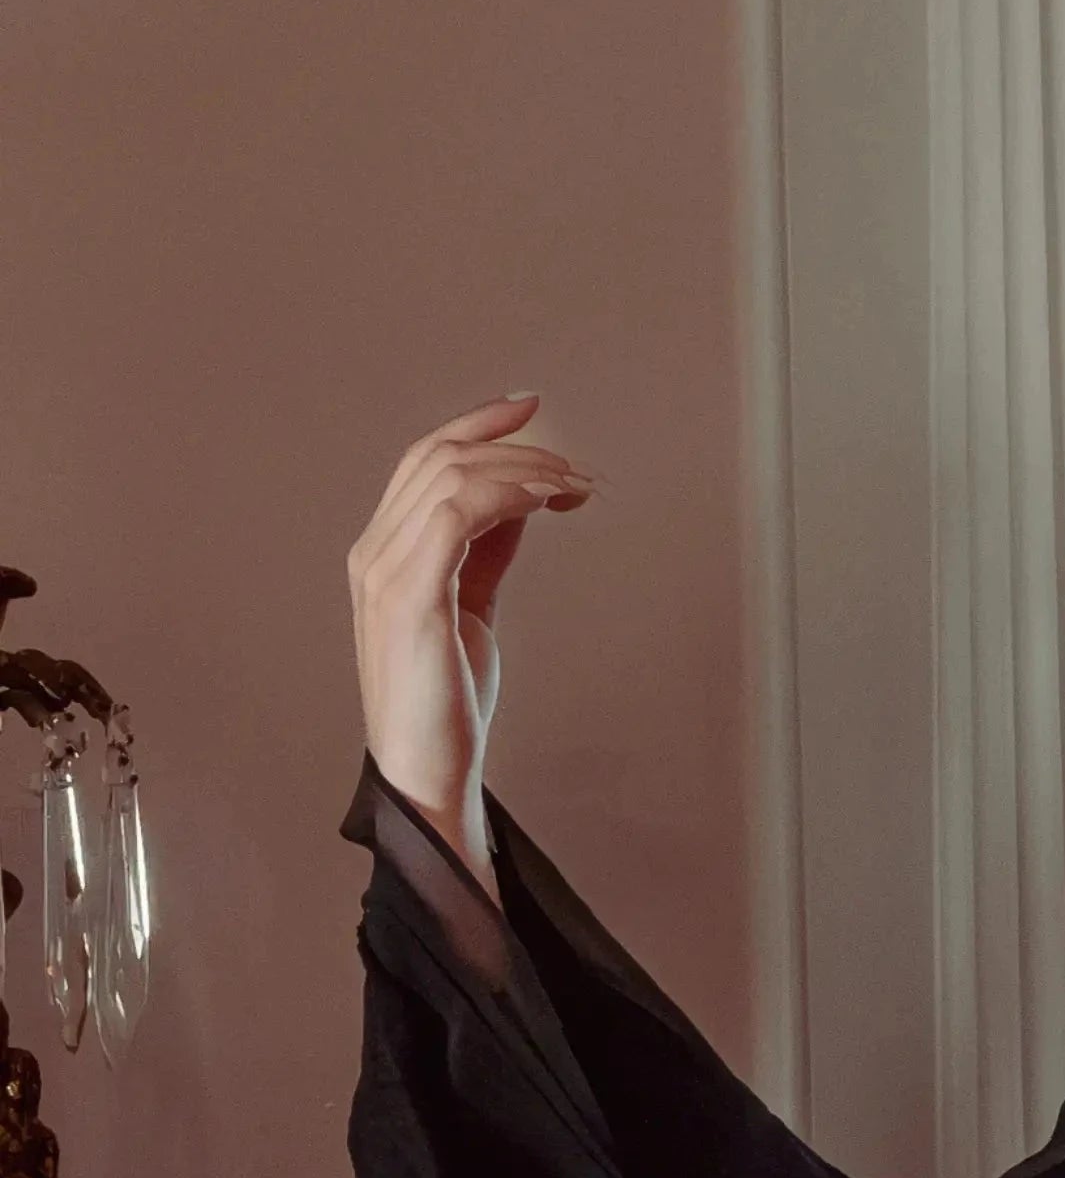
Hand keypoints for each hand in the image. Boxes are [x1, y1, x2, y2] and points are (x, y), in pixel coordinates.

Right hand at [347, 392, 595, 875]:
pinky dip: (508, 495)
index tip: (531, 407)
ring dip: (523, 470)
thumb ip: (487, 550)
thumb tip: (522, 499)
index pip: (423, 463)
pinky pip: (457, 515)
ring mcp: (386, 574)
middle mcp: (374, 554)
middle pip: (437, 458)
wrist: (429, 770)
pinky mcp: (412, 599)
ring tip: (574, 486)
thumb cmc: (448, 701)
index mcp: (384, 554)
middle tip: (576, 467)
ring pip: (450, 478)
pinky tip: (548, 502)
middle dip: (514, 448)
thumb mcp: (472, 608)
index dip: (476, 425)